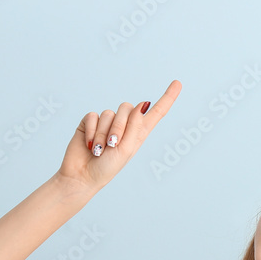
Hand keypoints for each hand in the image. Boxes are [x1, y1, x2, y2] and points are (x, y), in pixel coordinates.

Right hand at [55, 79, 181, 192]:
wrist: (82, 176)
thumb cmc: (107, 168)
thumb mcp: (126, 150)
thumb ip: (135, 126)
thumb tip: (142, 104)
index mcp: (139, 133)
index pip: (156, 112)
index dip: (167, 98)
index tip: (178, 83)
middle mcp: (125, 125)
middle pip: (127, 108)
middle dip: (119, 126)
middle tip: (112, 145)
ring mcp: (107, 122)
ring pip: (109, 113)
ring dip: (103, 133)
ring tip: (99, 149)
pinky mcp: (90, 122)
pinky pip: (93, 116)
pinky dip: (91, 131)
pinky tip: (89, 144)